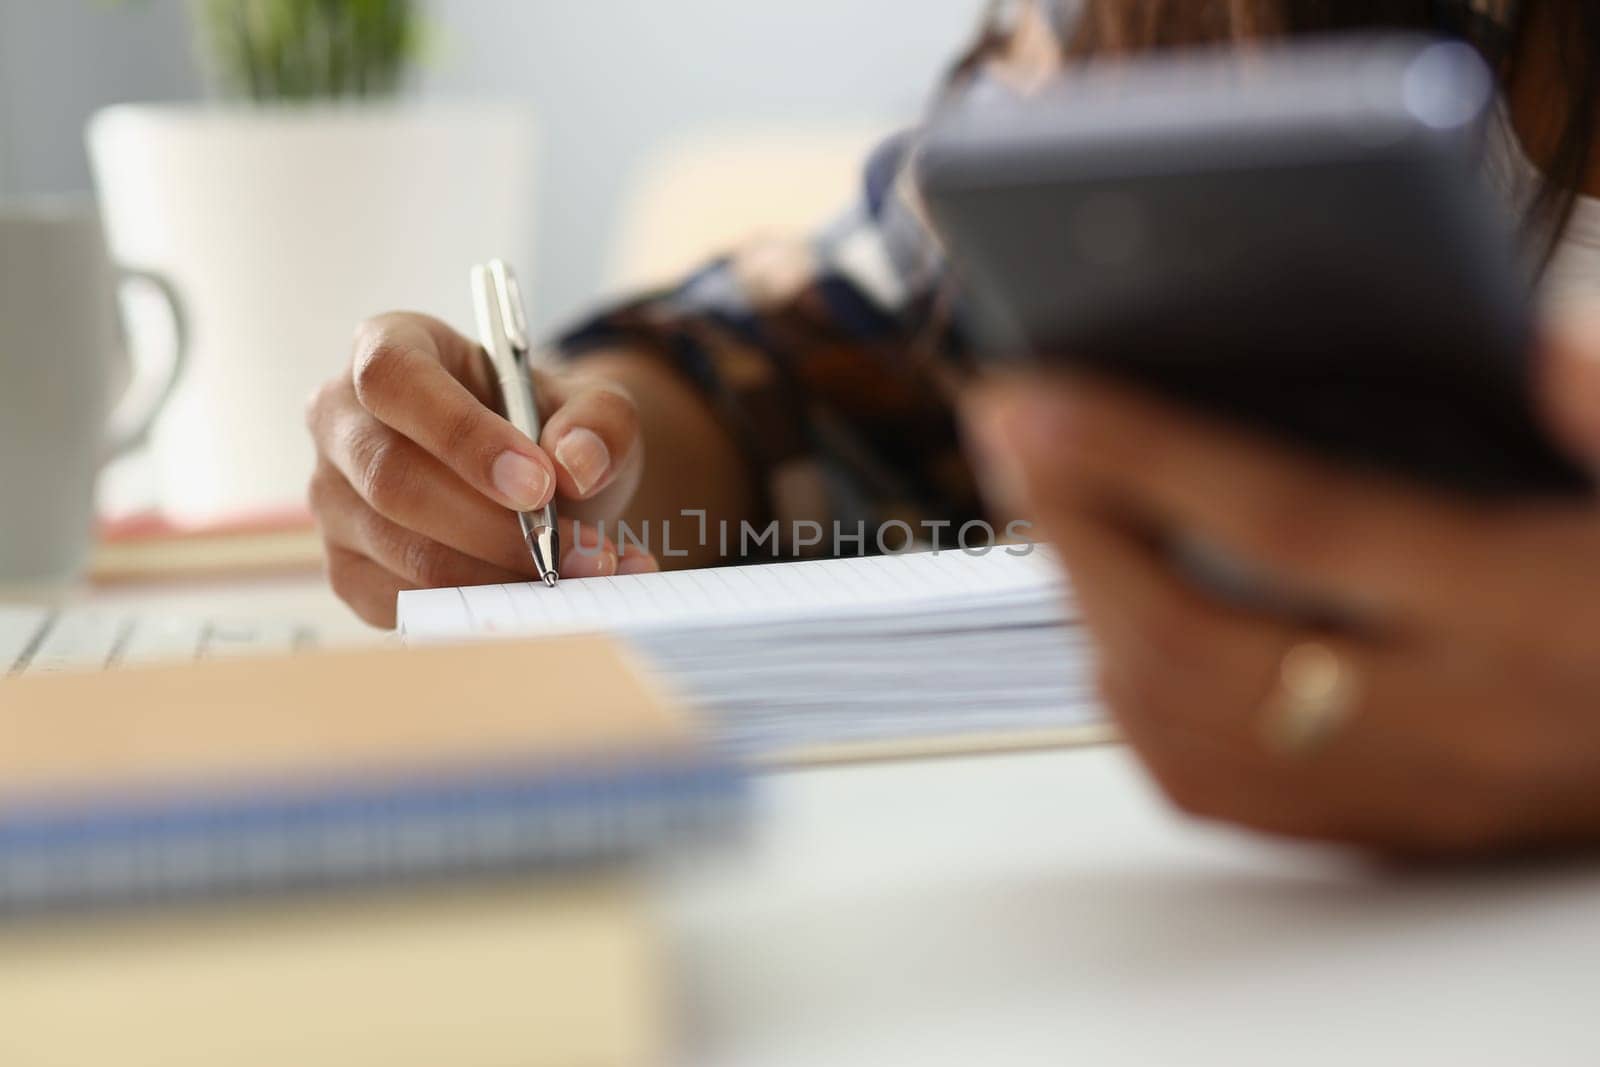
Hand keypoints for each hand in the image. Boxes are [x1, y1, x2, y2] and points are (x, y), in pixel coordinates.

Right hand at [307, 312, 656, 626]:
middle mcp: (340, 420)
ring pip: (403, 552)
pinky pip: (405, 604)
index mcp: (388, 346)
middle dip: (496, 526)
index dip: (462, 435)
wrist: (537, 484)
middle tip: (581, 548)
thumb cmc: (546, 429)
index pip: (394, 379)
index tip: (539, 485)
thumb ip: (600, 421)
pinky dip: (484, 611)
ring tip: (582, 573)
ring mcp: (331, 500)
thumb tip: (576, 464)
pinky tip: (544, 599)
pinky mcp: (346, 570)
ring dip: (503, 576)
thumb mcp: (592, 406)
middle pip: (393, 480)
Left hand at [969, 307, 1599, 855]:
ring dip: (1085, 608)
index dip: (1150, 455)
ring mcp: (1412, 794)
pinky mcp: (1385, 838)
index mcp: (1531, 609)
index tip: (1038, 396)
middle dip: (1075, 530)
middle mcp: (1458, 719)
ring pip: (1187, 727)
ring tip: (1045, 503)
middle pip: (1201, 635)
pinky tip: (1107, 624)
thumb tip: (1523, 347)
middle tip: (1007, 434)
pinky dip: (1130, 701)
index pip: (1298, 524)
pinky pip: (1215, 794)